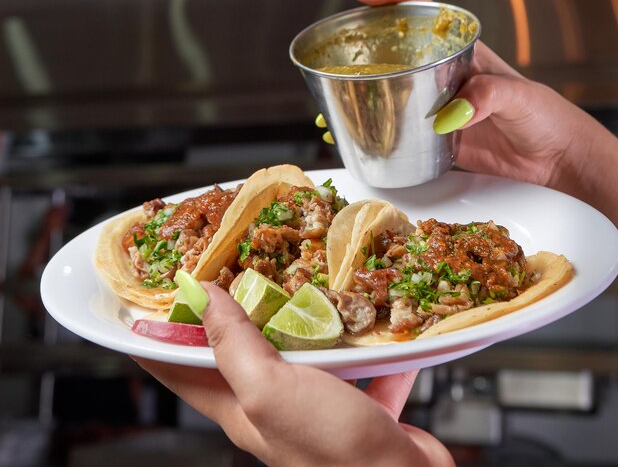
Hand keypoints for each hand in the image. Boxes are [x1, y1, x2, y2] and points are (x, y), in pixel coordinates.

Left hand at [135, 283, 453, 466]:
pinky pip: (359, 363)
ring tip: (303, 281)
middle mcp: (274, 406)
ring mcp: (317, 404)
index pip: (183, 370)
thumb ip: (234, 345)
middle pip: (242, 354)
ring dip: (304, 322)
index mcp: (241, 407)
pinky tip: (370, 316)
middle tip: (232, 271)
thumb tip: (202, 295)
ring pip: (302, 353)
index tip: (147, 304)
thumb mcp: (269, 391)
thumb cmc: (332, 447)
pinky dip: (364, 342)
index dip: (159, 340)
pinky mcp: (359, 402)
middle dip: (234, 314)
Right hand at [343, 0, 617, 274]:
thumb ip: (488, 94)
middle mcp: (445, 75)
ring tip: (337, 100)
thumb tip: (450, 113)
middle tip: (337, 51)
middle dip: (364, 47)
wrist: (553, 158)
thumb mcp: (520, 95)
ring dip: (366, 94)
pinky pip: (403, 130)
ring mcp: (438, 106)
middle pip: (397, 51)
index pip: (420, 13)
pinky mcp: (437, 137)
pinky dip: (382, 131)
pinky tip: (365, 135)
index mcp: (463, 52)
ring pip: (394, 91)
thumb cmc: (546, 118)